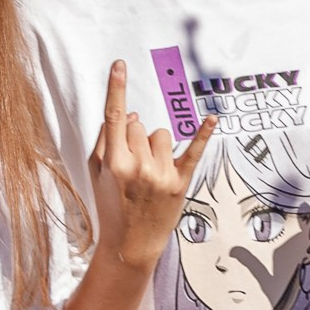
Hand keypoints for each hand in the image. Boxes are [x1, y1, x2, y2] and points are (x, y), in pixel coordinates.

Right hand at [91, 60, 215, 274]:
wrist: (130, 245)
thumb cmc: (111, 206)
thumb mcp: (97, 174)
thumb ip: (106, 141)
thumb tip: (130, 113)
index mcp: (114, 163)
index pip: (114, 117)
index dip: (116, 88)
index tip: (120, 64)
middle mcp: (139, 166)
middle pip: (139, 125)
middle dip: (134, 136)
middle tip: (131, 163)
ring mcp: (162, 175)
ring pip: (162, 134)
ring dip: (155, 145)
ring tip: (149, 169)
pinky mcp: (181, 183)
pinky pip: (195, 151)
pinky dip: (203, 134)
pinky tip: (213, 118)